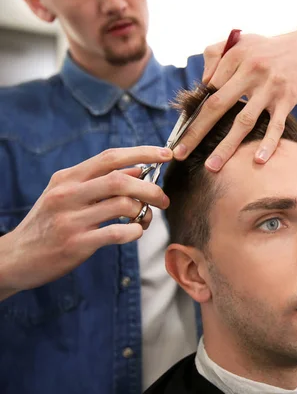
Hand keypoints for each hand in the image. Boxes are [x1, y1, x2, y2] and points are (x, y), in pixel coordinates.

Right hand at [0, 146, 171, 295]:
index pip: (110, 157)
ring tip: (146, 219)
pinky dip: (134, 232)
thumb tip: (138, 168)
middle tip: (163, 199)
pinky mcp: (76, 244)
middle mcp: (68, 194)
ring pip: (122, 205)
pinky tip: (135, 233)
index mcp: (67, 178)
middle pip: (120, 180)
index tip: (166, 154)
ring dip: (144, 212)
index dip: (142, 153)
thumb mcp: (67, 194)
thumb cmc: (49, 223)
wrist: (15, 257)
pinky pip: (117, 233)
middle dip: (150, 188)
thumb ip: (100, 181)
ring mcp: (71, 219)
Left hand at [173, 27, 296, 169]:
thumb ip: (218, 54)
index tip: (184, 132)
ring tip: (212, 166)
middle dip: (196, 132)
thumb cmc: (271, 48)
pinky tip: (258, 161)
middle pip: (217, 105)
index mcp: (236, 55)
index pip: (208, 87)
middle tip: (179, 153)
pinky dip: (268, 144)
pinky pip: (276, 125)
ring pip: (244, 121)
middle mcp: (251, 69)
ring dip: (226, 146)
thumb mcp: (243, 41)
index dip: (196, 110)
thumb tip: (204, 83)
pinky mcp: (288, 98)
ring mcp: (270, 86)